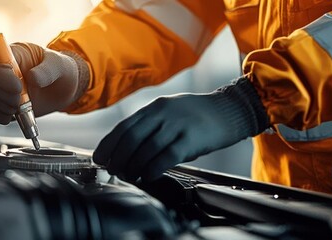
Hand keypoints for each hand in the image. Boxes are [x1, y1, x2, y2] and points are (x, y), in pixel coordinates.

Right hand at [0, 42, 87, 123]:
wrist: (64, 88)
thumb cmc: (61, 70)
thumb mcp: (59, 65)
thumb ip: (47, 70)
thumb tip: (32, 78)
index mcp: (15, 54)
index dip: (3, 76)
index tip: (18, 88)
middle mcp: (4, 69)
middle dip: (3, 95)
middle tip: (20, 102)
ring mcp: (2, 86)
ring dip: (3, 106)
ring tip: (20, 108)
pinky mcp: (4, 101)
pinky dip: (0, 116)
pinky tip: (13, 116)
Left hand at [93, 80, 268, 181]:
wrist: (231, 109)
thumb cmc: (199, 115)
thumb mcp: (171, 111)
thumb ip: (151, 125)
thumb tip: (128, 149)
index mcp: (155, 107)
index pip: (124, 126)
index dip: (108, 144)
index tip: (100, 158)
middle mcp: (163, 113)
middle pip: (131, 138)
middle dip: (118, 157)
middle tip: (114, 170)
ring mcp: (177, 125)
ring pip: (146, 148)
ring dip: (133, 165)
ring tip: (129, 175)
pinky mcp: (191, 138)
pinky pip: (166, 156)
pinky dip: (153, 168)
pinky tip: (147, 175)